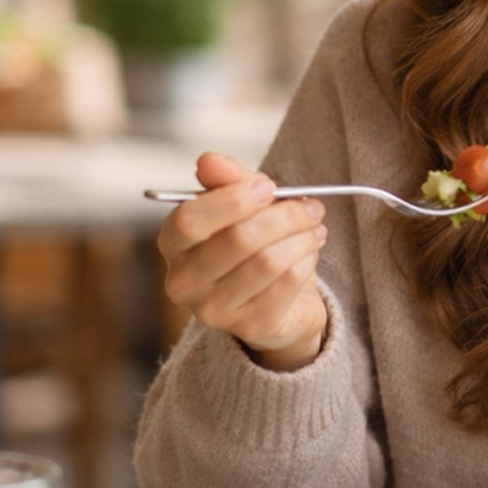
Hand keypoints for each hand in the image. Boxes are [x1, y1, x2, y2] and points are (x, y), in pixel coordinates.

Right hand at [156, 152, 330, 370]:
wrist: (279, 301)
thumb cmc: (253, 243)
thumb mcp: (242, 205)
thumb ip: (227, 180)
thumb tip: (209, 161)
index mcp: (172, 244)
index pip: (190, 220)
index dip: (233, 200)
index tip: (268, 187)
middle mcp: (183, 282)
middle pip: (237, 240)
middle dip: (283, 217)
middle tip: (311, 207)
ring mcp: (214, 310)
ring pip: (267, 262)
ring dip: (301, 238)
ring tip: (315, 228)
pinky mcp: (250, 327)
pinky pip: (288, 283)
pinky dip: (307, 260)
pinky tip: (310, 252)